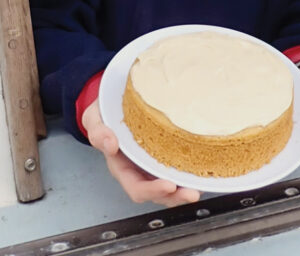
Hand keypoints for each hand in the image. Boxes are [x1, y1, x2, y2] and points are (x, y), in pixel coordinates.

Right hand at [80, 100, 200, 206]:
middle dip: (176, 196)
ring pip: (173, 185)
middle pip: (159, 193)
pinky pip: (180, 168)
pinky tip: (204, 168)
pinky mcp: (168, 154)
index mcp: (122, 168)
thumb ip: (98, 132)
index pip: (137, 188)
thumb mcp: (95, 119)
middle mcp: (141, 170)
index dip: (152, 190)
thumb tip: (110, 143)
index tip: (167, 185)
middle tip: (192, 193)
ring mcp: (156, 164)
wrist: (115, 102)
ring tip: (201, 185)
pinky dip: (192, 172)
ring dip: (187, 188)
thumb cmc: (105, 114)